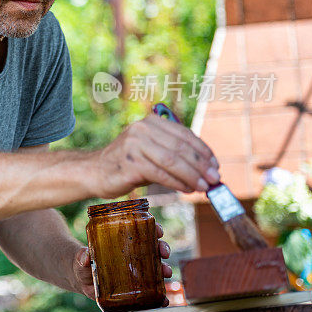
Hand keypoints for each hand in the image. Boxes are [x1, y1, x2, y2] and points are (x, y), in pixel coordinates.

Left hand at [73, 223, 171, 304]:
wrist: (79, 280)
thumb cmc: (81, 263)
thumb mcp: (80, 258)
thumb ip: (81, 257)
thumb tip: (85, 255)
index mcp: (123, 242)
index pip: (142, 231)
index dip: (153, 229)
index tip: (158, 231)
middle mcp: (133, 254)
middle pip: (153, 247)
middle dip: (162, 248)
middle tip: (163, 252)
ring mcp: (135, 270)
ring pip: (155, 267)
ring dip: (164, 268)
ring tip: (166, 273)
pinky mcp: (134, 287)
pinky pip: (151, 290)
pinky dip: (159, 294)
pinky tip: (164, 299)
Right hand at [94, 113, 220, 197]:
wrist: (95, 172)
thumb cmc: (128, 164)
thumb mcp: (151, 151)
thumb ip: (173, 154)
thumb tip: (207, 169)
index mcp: (150, 122)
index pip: (184, 135)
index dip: (203, 151)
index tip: (215, 166)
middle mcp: (142, 130)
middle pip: (180, 148)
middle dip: (201, 165)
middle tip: (215, 180)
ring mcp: (134, 145)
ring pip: (172, 161)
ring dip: (192, 176)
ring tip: (204, 187)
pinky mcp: (130, 163)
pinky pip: (160, 174)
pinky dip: (177, 183)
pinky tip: (186, 190)